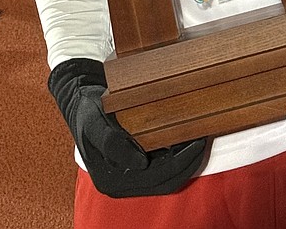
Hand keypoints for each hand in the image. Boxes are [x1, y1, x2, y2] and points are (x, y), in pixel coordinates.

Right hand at [48, 58, 206, 197]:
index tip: (197, 141)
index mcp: (112, 180)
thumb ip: (112, 143)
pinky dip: (179, 154)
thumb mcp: (96, 122)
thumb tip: (139, 163)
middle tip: (205, 137)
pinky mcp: (137, 165)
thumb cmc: (88, 111)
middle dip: (189, 161)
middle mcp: (123, 183)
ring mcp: (131, 176)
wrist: (81, 102)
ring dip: (187, 158)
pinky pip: (164, 165)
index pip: (157, 178)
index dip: (181, 162)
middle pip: (167, 180)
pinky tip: (188, 136)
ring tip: (201, 135)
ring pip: (168, 175)